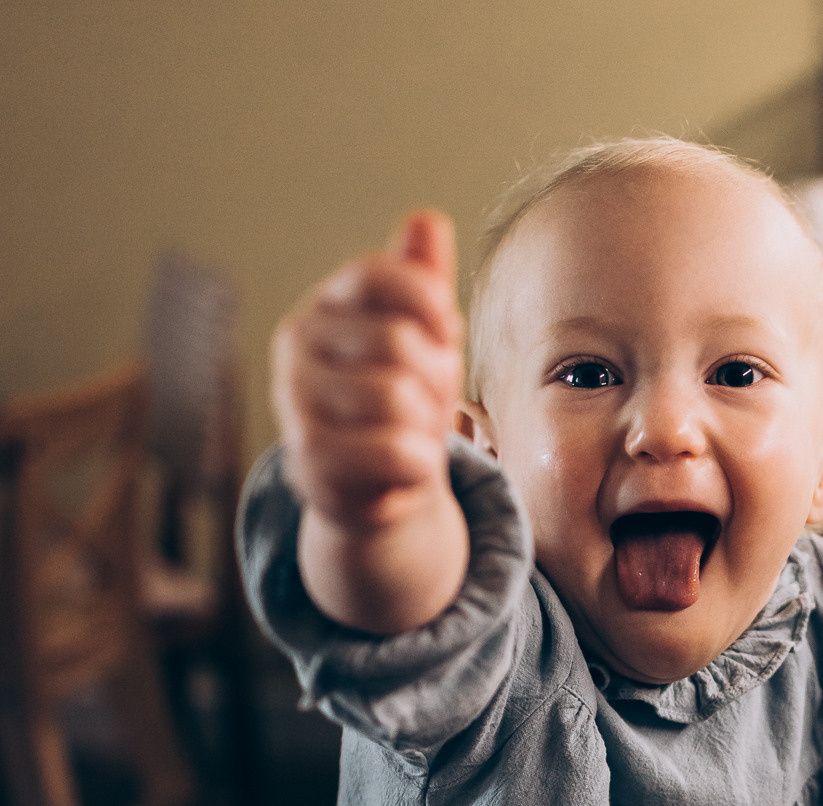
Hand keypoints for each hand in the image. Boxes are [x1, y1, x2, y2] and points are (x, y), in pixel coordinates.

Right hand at [272, 211, 469, 631]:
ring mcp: (295, 403)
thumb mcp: (420, 338)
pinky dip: (417, 465)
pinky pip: (391, 452)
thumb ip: (422, 284)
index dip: (428, 302)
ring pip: (396, 398)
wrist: (378, 489)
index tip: (446, 331)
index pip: (378, 275)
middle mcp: (297, 346)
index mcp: (325, 306)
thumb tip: (427, 220)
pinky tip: (405, 469)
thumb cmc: (402, 404)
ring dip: (428, 425)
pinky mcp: (307, 461)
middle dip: (438, 378)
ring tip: (416, 436)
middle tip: (432, 402)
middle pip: (399, 341)